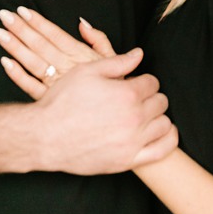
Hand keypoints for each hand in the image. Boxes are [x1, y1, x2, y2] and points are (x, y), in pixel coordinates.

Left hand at [0, 7, 115, 99]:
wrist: (118, 117)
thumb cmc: (115, 86)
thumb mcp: (114, 60)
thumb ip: (99, 40)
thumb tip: (82, 22)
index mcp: (81, 57)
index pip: (56, 35)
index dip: (39, 22)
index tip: (22, 10)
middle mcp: (68, 69)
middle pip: (40, 46)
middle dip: (21, 29)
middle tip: (4, 15)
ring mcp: (57, 86)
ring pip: (33, 63)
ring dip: (15, 48)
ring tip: (0, 33)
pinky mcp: (51, 101)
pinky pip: (31, 87)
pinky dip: (17, 76)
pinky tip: (4, 62)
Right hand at [32, 49, 178, 174]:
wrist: (45, 135)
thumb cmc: (62, 101)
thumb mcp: (86, 72)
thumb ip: (117, 62)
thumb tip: (139, 54)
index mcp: (126, 93)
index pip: (152, 82)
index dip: (142, 80)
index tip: (132, 84)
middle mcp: (134, 117)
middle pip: (161, 102)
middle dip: (150, 97)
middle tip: (134, 99)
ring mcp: (133, 141)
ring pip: (164, 124)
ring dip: (157, 116)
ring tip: (141, 115)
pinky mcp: (129, 159)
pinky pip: (163, 149)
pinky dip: (168, 139)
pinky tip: (159, 132)